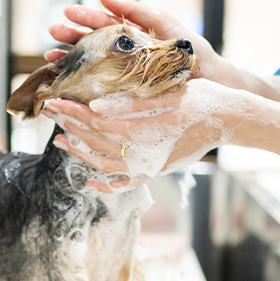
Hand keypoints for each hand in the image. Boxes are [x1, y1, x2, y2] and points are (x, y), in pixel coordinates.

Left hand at [44, 80, 237, 191]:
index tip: (53, 101)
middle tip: (49, 112)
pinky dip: (105, 186)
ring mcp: (149, 166)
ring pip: (105, 164)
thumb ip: (132, 102)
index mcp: (146, 131)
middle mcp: (145, 154)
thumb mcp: (169, 94)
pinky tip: (88, 183)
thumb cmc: (202, 99)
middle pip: (97, 142)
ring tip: (60, 141)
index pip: (98, 122)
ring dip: (80, 153)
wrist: (230, 120)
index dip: (73, 111)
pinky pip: (125, 184)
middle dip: (70, 126)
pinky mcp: (155, 171)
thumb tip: (96, 106)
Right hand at [46, 0, 226, 82]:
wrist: (210, 80)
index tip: (68, 13)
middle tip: (54, 32)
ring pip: (91, 66)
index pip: (102, 24)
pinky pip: (100, 90)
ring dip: (70, 60)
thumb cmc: (192, 50)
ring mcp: (123, 76)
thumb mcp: (166, 23)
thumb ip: (138, 11)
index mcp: (131, 37)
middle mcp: (123, 56)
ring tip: (52, 56)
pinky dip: (82, 87)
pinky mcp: (126, 96)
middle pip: (91, 44)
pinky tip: (68, 84)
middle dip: (70, 37)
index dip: (84, 19)